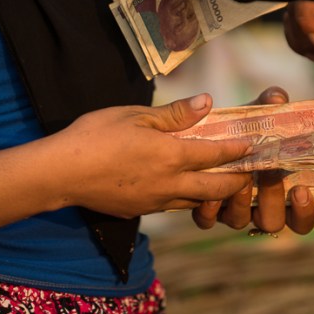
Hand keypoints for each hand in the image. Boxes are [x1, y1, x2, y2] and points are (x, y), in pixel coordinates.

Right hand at [44, 93, 252, 217]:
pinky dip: (185, 199)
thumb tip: (207, 102)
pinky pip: (171, 206)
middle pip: (215, 188)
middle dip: (237, 182)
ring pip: (195, 202)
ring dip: (212, 194)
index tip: (253, 146)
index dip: (238, 151)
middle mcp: (170, 184)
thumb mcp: (135, 116)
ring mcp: (155, 202)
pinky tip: (182, 190)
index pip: (216, 154)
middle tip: (250, 174)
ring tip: (223, 184)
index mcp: (171, 156)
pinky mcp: (139, 211)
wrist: (61, 173)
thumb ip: (174, 114)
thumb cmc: (95, 136)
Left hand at [191, 86, 313, 234]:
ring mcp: (231, 209)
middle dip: (273, 201)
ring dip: (241, 203)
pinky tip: (209, 193)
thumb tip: (277, 98)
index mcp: (281, 189)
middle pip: (274, 221)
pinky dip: (209, 209)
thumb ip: (268, 105)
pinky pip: (208, 220)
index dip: (306, 211)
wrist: (203, 135)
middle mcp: (257, 205)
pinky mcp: (206, 209)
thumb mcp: (256, 116)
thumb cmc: (240, 128)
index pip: (302, 215)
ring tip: (241, 179)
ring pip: (241, 222)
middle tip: (271, 173)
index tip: (302, 190)